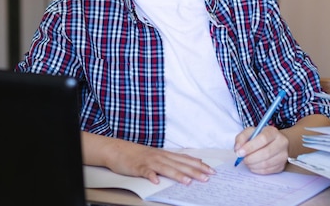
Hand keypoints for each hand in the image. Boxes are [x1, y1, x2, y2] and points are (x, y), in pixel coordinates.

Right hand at [82, 131, 214, 184]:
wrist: (118, 149)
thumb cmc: (138, 154)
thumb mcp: (157, 156)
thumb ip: (170, 161)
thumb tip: (186, 166)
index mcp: (166, 155)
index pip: (186, 160)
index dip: (199, 165)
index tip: (211, 170)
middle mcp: (160, 157)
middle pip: (180, 164)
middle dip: (194, 171)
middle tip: (207, 177)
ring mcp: (149, 161)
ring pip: (165, 168)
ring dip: (177, 175)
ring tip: (187, 181)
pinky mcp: (137, 167)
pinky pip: (145, 172)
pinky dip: (150, 176)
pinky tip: (156, 181)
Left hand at [233, 126, 288, 173]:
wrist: (275, 143)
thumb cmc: (260, 137)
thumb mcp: (250, 132)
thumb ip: (241, 138)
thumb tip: (237, 149)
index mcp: (273, 132)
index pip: (263, 139)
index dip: (250, 147)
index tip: (240, 153)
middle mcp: (281, 143)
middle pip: (266, 153)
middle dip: (251, 158)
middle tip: (242, 159)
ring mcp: (283, 155)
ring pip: (266, 163)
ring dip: (253, 165)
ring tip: (247, 162)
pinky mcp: (282, 166)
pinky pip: (268, 171)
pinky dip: (257, 170)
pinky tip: (252, 166)